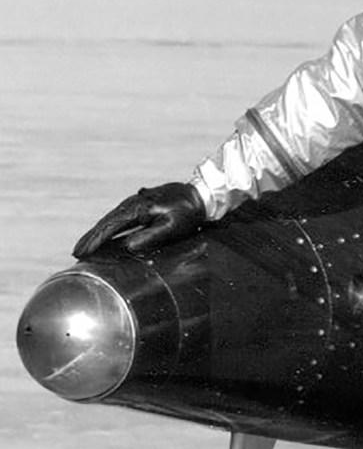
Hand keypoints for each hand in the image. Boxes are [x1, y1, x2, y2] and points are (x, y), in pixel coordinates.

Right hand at [73, 183, 205, 258]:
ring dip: (96, 233)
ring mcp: (134, 203)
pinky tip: (104, 236)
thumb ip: (151, 236)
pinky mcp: (139, 205)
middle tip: (75, 253)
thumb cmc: (188, 212)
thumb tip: (128, 246)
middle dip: (90, 238)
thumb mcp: (172, 226)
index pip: (110, 227)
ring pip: (110, 219)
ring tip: (84, 247)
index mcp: (137, 209)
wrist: (200, 194)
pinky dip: (108, 228)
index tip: (81, 253)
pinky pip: (118, 218)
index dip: (95, 241)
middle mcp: (131, 204)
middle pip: (105, 222)